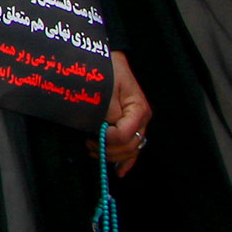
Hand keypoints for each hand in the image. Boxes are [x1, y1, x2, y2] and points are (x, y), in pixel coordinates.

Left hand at [104, 50, 151, 177]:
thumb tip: (103, 130)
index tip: (93, 136)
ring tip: (93, 150)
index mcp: (138, 109)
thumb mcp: (106, 89)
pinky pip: (133, 148)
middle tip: (89, 144)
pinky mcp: (132, 126)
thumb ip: (107, 111)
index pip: (125, 134)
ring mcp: (139, 124)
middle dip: (109, 150)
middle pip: (130, 146)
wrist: (110, 59)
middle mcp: (142, 119)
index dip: (108, 139)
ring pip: (131, 149)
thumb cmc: (108, 71)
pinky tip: (119, 172)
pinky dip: (126, 161)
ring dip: (113, 155)